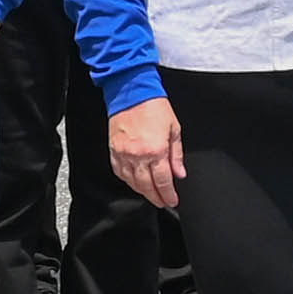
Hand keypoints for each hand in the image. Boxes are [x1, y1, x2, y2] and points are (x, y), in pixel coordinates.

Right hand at [109, 94, 183, 209]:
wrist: (132, 91)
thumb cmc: (154, 106)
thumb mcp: (174, 129)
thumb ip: (177, 155)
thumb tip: (179, 173)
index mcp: (156, 150)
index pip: (163, 181)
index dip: (168, 194)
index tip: (172, 200)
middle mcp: (138, 155)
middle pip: (147, 186)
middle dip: (156, 197)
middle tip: (162, 202)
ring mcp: (123, 154)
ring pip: (132, 182)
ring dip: (142, 191)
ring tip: (150, 194)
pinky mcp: (113, 150)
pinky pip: (119, 172)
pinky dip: (127, 180)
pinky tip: (134, 182)